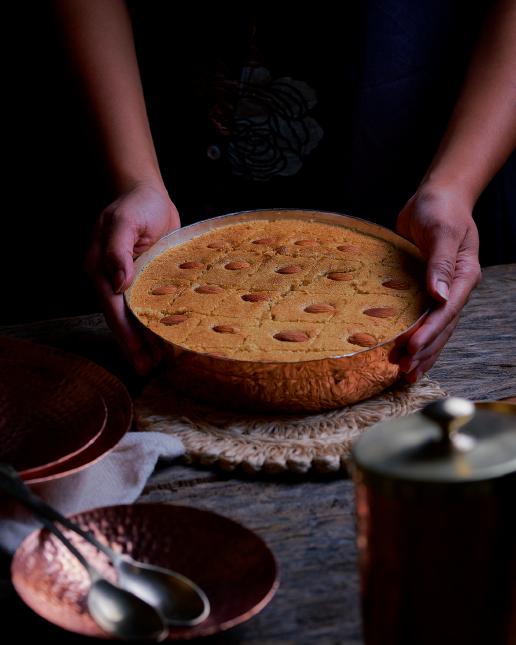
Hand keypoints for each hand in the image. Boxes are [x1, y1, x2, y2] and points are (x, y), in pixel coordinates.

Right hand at [84, 180, 179, 373]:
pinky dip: (150, 326)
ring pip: (131, 318)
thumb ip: (118, 250)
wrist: (148, 195)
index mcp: (99, 266)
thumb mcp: (125, 221)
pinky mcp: (142, 281)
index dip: (124, 328)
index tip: (136, 349)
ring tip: (152, 364)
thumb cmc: (137, 205)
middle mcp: (109, 278)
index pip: (112, 305)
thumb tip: (119, 282)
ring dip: (141, 342)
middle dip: (131, 345)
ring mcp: (125, 282)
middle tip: (145, 368)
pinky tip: (161, 343)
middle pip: (119, 318)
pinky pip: (144, 308)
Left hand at [395, 184, 481, 381]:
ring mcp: (439, 290)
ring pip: (433, 328)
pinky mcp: (422, 288)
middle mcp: (453, 288)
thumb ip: (440, 262)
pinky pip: (421, 318)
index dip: (430, 332)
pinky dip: (414, 336)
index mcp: (463, 276)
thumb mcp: (442, 231)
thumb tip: (438, 295)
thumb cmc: (441, 209)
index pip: (446, 312)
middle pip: (441, 328)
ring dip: (420, 351)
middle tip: (404, 370)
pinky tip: (403, 352)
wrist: (435, 197)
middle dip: (424, 351)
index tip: (412, 348)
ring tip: (402, 371)